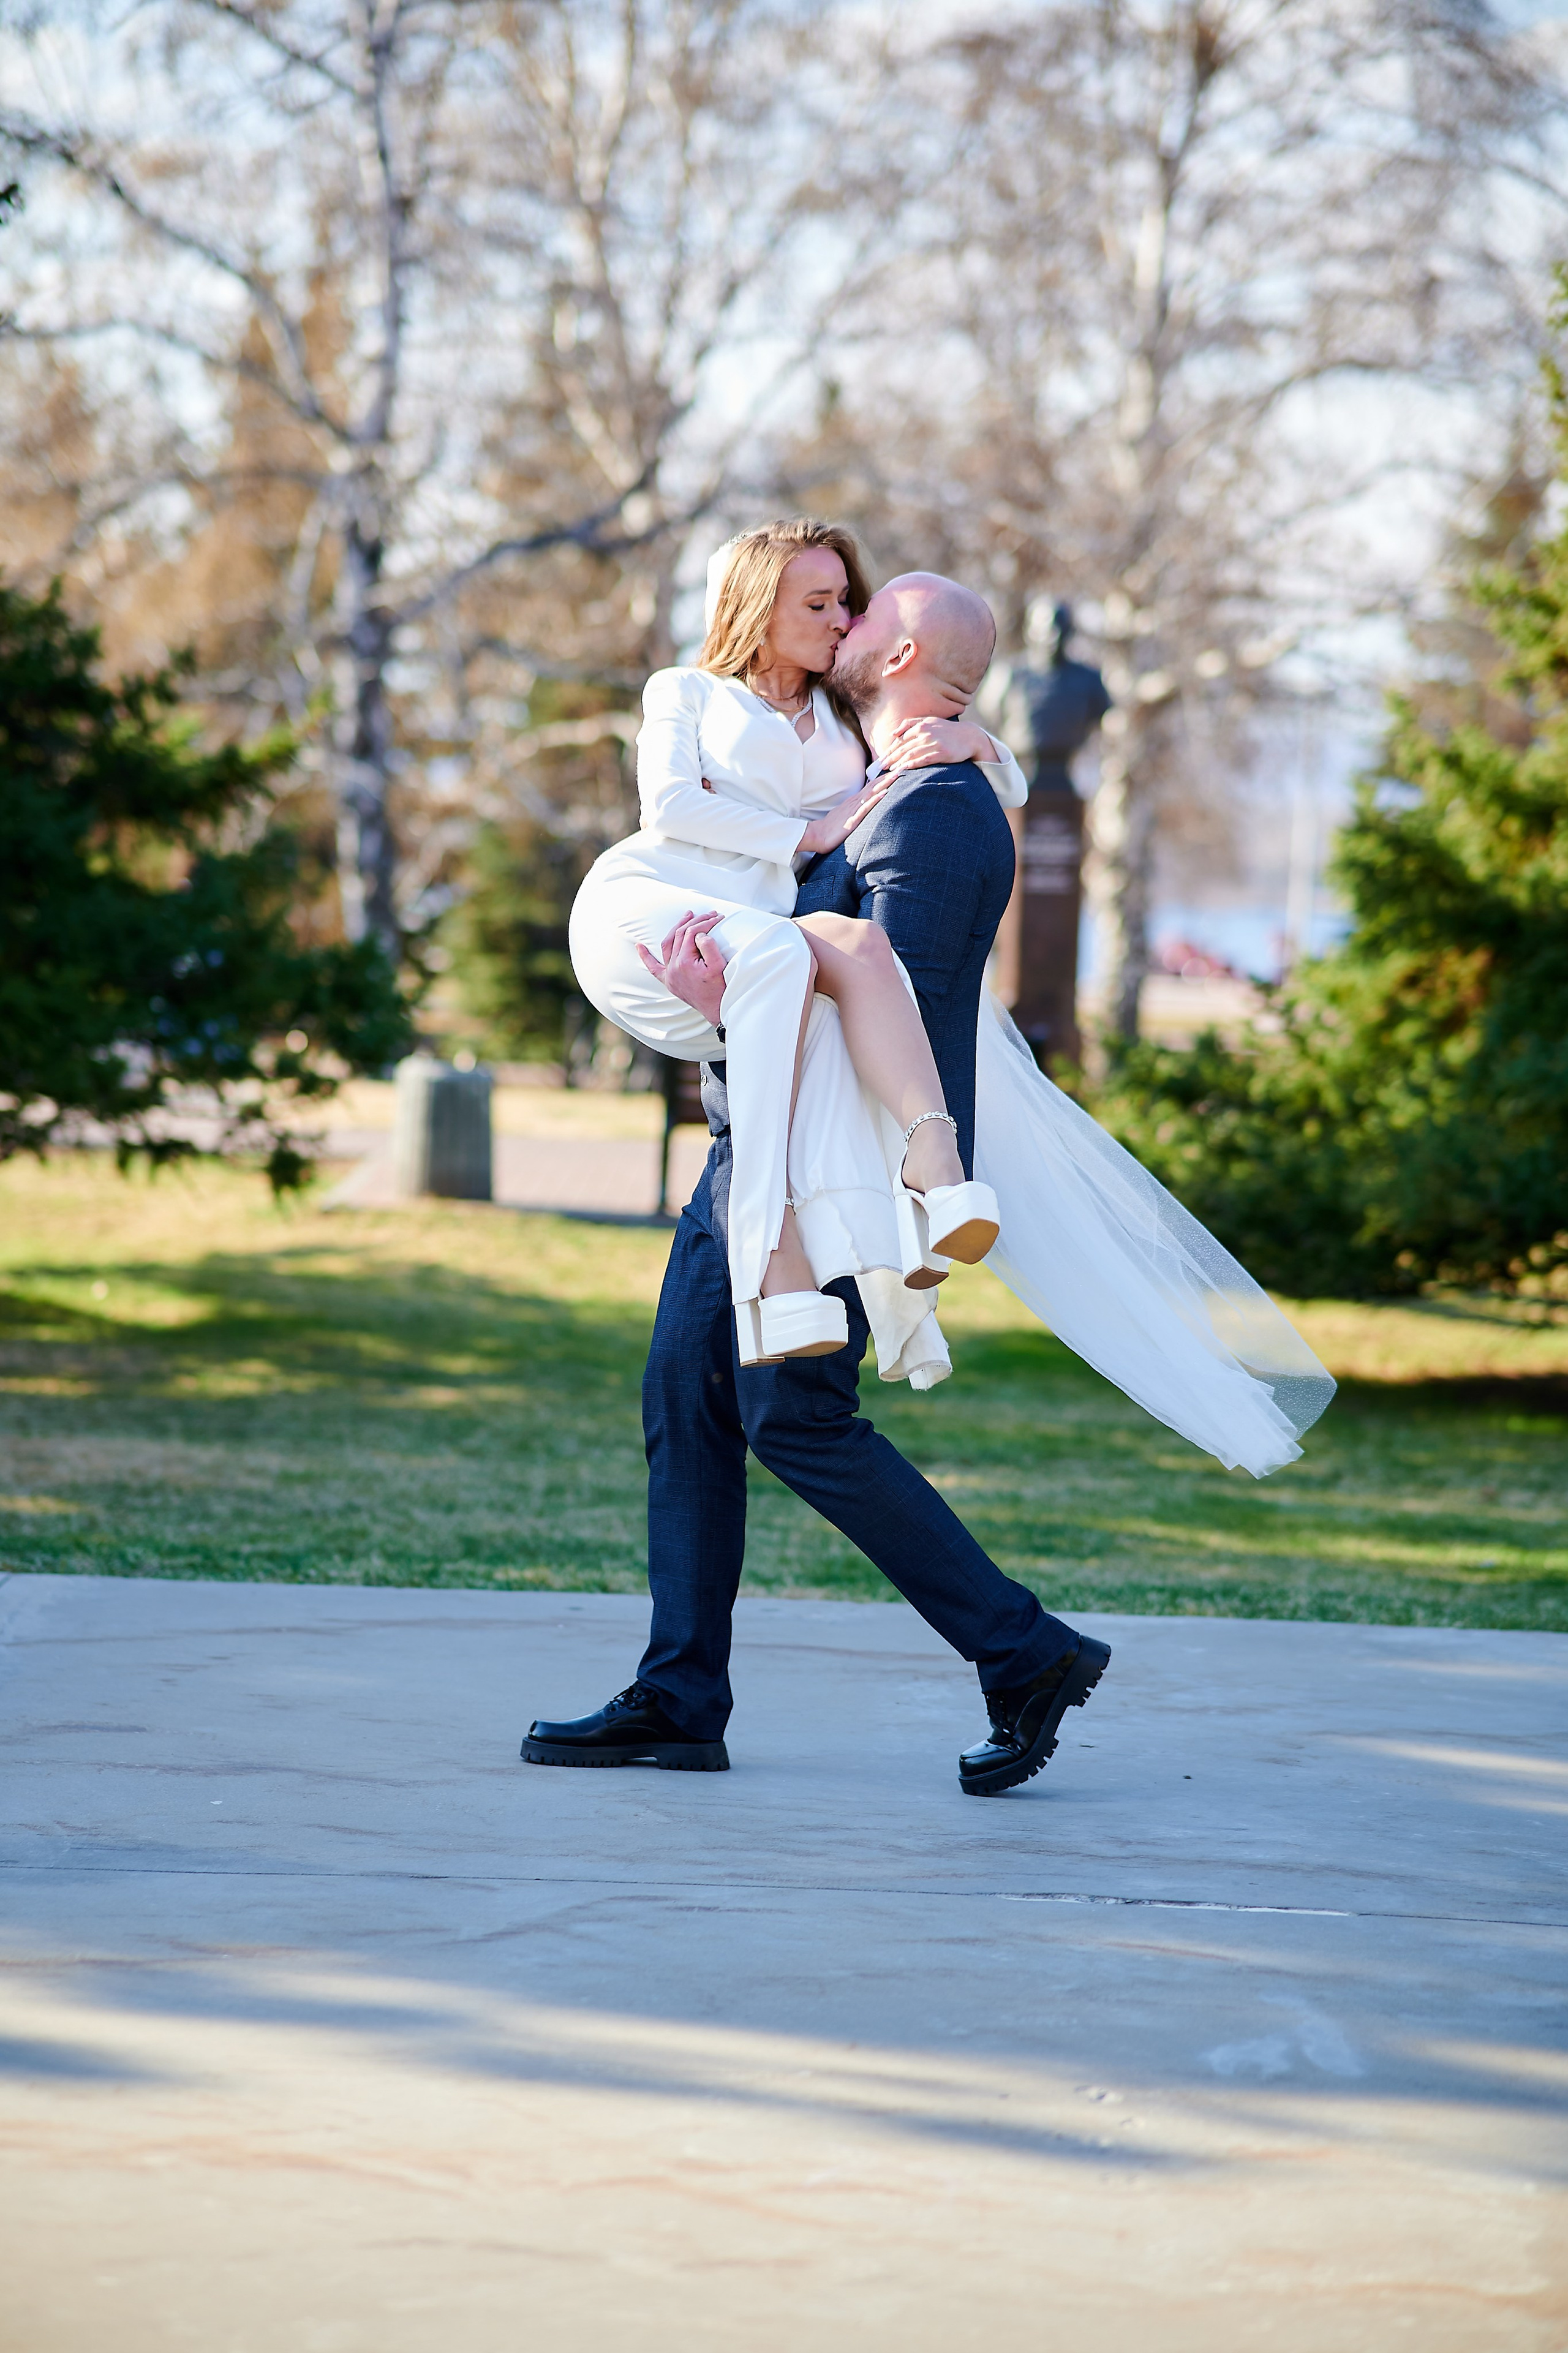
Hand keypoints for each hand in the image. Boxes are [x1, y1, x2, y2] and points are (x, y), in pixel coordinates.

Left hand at [638, 909, 728, 1027]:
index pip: (691, 933)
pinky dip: (646, 957)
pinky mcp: (669, 982)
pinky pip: (654, 968)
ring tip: (686, 918)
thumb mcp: (718, 965)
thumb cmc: (720, 988)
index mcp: (684, 963)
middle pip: (679, 935)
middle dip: (694, 922)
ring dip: (676, 929)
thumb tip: (699, 933)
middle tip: (707, 914)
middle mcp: (673, 968)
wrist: (718, 1009)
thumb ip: (708, 946)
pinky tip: (639, 947)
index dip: (705, 922)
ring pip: (668, 945)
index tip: (717, 918)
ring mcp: (669, 975)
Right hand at [797, 776, 891, 855]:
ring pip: (872, 792)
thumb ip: (857, 810)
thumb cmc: (832, 828)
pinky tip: (885, 793)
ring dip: (885, 783)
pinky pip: (866, 807)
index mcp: (855, 801)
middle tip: (903, 765)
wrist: (818, 835)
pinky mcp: (853, 819)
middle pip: (874, 785)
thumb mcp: (846, 816)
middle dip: (889, 775)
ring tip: (897, 774)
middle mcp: (855, 801)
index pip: (872, 785)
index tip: (896, 769)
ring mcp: (854, 809)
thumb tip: (866, 808)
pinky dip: (876, 799)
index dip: (884, 777)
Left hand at [882, 715, 997, 772]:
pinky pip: (922, 760)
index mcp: (921, 725)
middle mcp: (926, 733)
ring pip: (910, 754)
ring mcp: (934, 743)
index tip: (881, 759)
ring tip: (889, 771)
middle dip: (890, 758)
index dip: (889, 750)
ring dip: (898, 763)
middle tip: (881, 767)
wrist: (969, 736)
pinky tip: (903, 771)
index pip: (900, 740)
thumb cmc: (946, 730)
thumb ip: (910, 724)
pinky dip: (911, 765)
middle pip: (903, 748)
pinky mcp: (941, 753)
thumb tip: (893, 734)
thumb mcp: (929, 721)